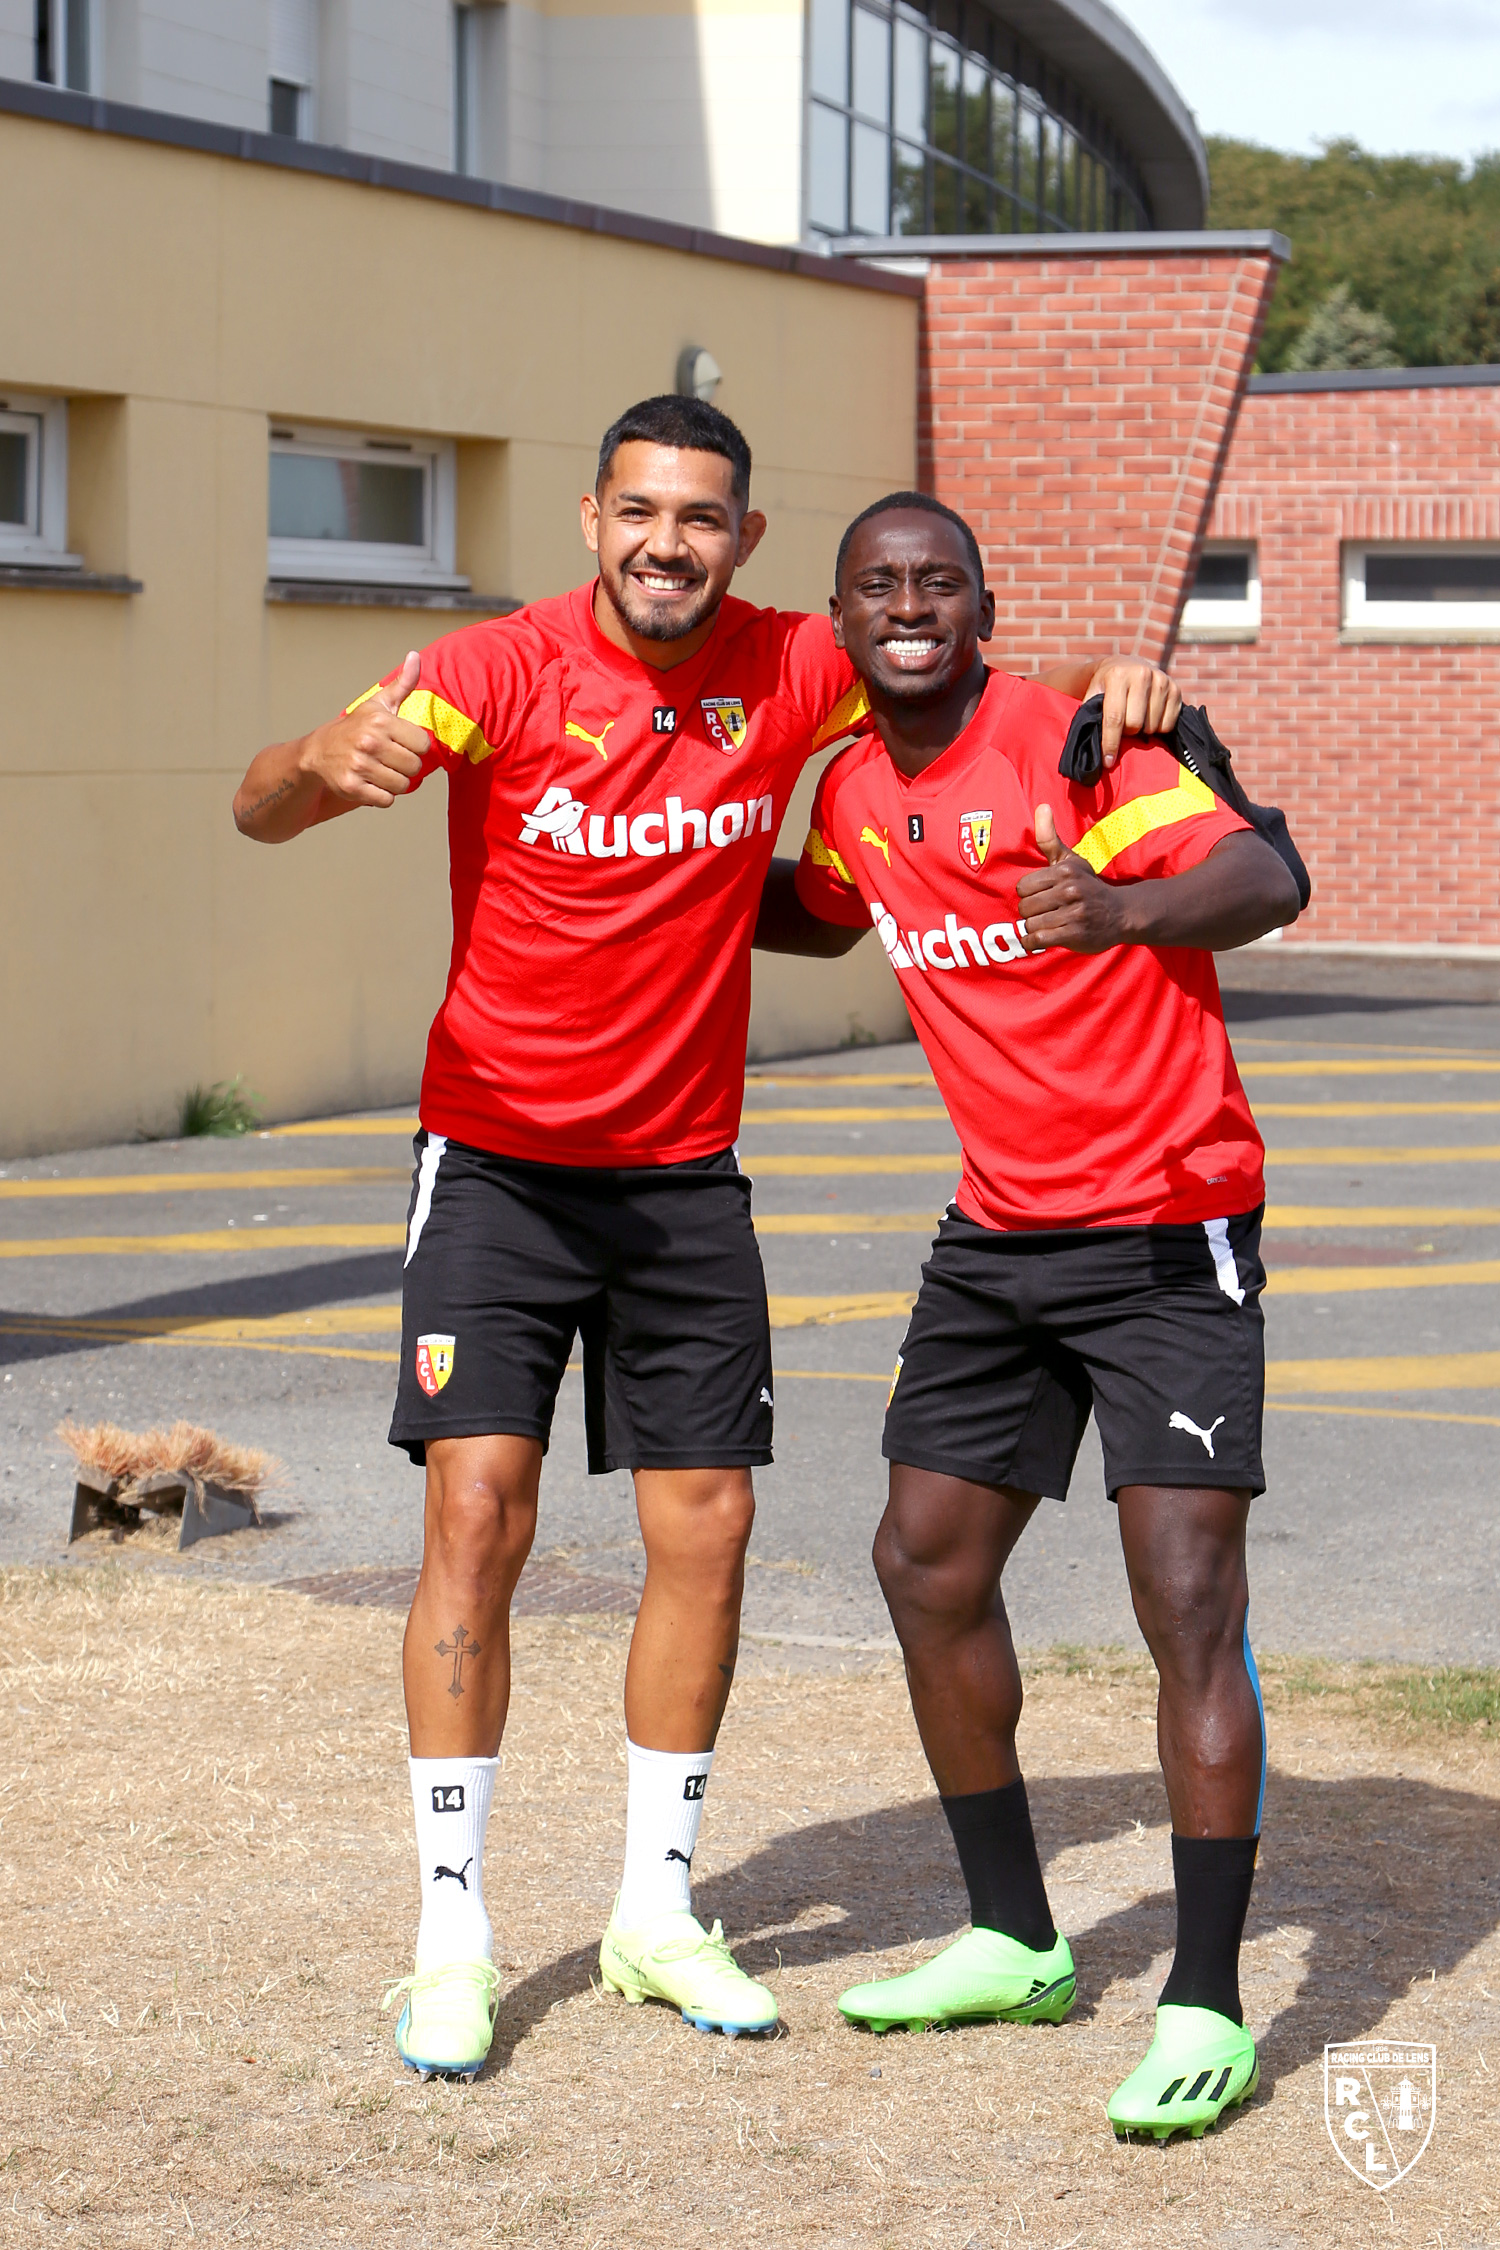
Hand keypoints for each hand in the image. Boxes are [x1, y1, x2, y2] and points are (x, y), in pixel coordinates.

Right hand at [302, 650, 428, 807]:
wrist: (317, 752)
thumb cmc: (356, 727)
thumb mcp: (378, 704)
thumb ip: (402, 684)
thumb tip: (414, 656)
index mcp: (380, 720)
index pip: (423, 744)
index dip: (414, 747)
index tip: (399, 743)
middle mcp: (369, 742)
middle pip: (414, 767)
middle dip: (405, 766)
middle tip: (388, 759)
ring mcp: (359, 765)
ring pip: (402, 785)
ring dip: (394, 782)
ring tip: (379, 770)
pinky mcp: (351, 787)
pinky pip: (386, 800)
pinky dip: (381, 795)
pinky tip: (370, 783)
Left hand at [1016, 805, 1127, 952]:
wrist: (1121, 914)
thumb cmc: (1089, 886)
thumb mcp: (1071, 861)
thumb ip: (1050, 838)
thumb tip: (1041, 807)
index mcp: (1065, 871)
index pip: (1023, 887)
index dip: (1029, 894)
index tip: (1041, 897)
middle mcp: (1069, 890)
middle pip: (1025, 907)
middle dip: (1031, 913)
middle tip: (1044, 913)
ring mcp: (1073, 913)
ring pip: (1030, 924)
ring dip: (1035, 928)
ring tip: (1048, 924)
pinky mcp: (1074, 934)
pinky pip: (1038, 939)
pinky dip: (1034, 943)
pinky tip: (1041, 939)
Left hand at [1085, 657, 1180, 768]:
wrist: (1127, 665)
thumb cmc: (1105, 687)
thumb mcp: (1092, 694)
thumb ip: (1090, 715)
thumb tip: (1090, 747)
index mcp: (1117, 676)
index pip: (1115, 718)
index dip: (1111, 742)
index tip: (1108, 761)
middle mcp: (1141, 674)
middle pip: (1135, 724)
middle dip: (1127, 733)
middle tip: (1123, 728)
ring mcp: (1162, 680)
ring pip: (1152, 726)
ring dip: (1142, 731)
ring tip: (1136, 720)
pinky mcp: (1176, 689)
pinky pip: (1168, 725)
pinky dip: (1158, 728)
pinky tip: (1150, 717)